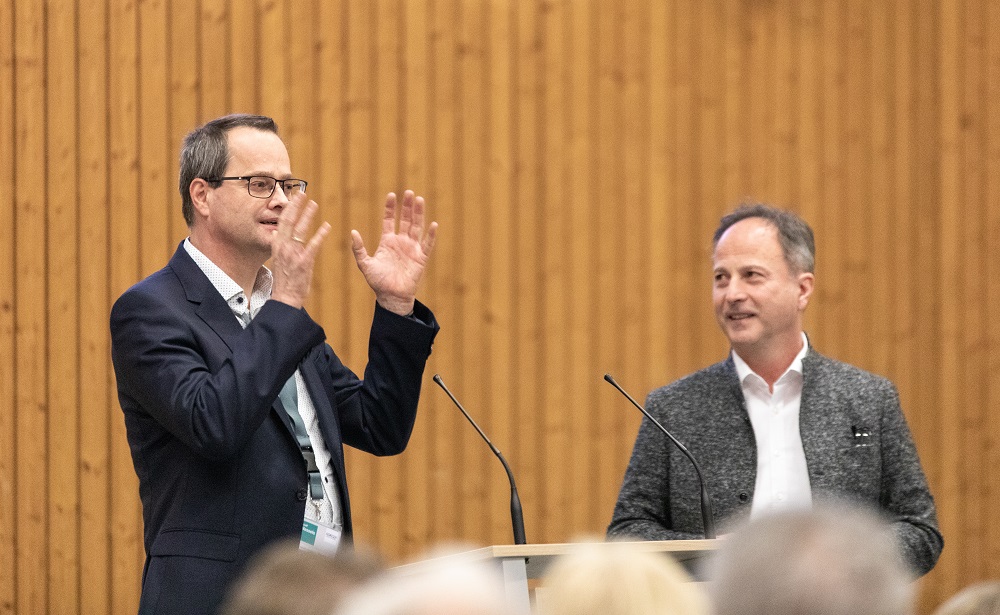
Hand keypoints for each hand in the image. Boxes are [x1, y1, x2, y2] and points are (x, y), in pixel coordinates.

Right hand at [270, 192, 330, 308]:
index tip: (294, 197)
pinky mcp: (304, 262)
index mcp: (276, 245)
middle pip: (288, 221)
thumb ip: (279, 245)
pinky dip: (320, 234)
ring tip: (314, 205)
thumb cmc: (284, 279)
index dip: (288, 208)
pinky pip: (313, 245)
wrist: (285, 297)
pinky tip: (327, 226)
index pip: (281, 222)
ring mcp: (293, 254)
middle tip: (303, 193)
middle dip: (295, 206)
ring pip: (300, 230)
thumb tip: (278, 233)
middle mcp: (283, 247)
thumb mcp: (278, 259)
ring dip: (308, 216)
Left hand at [351, 190, 437, 314]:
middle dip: (407, 206)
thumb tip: (353, 232)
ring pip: (417, 227)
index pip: (389, 220)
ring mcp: (412, 249)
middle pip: (406, 220)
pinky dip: (431, 235)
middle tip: (408, 192)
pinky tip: (433, 224)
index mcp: (388, 241)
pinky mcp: (421, 258)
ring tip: (419, 200)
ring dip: (418, 214)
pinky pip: (427, 244)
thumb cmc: (378, 282)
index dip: (390, 208)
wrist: (391, 296)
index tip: (391, 195)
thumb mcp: (365, 264)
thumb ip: (358, 249)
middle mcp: (401, 242)